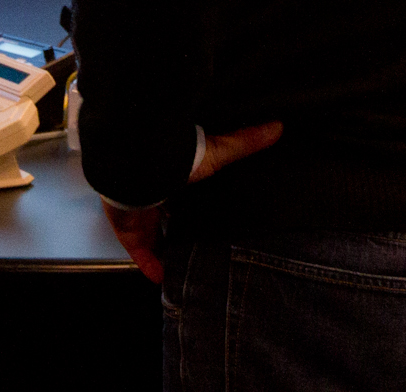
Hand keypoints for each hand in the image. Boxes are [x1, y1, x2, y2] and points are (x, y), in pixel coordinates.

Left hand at [100, 120, 283, 284]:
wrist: (136, 168)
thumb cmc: (176, 158)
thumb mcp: (217, 152)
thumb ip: (244, 142)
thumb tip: (277, 126)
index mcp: (174, 176)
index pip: (185, 191)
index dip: (194, 202)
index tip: (208, 214)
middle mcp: (155, 194)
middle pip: (168, 214)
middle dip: (178, 227)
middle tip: (197, 245)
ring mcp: (140, 214)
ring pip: (152, 235)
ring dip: (164, 250)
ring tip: (182, 267)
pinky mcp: (129, 230)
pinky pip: (138, 252)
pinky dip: (149, 265)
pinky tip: (160, 278)